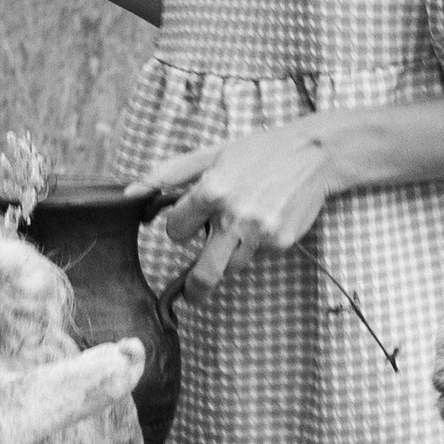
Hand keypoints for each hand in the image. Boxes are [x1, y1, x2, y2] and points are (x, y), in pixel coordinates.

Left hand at [151, 124, 336, 290]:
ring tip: (240, 226)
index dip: (180, 226)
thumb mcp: (211, 154)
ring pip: (230, 266)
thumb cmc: (258, 151)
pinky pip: (257, 256)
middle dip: (194, 288)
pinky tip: (265, 219)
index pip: (175, 232)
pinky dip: (255, 245)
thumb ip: (168, 174)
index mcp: (211, 191)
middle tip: (191, 291)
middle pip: (203, 274)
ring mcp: (260, 232)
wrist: (313, 154)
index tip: (189, 221)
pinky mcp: (281, 242)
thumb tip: (130, 193)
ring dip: (228, 255)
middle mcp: (234, 216)